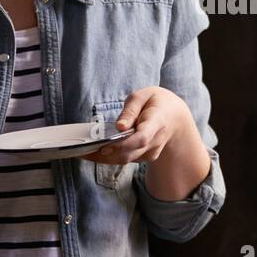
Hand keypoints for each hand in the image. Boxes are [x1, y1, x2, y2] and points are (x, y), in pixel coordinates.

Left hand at [82, 87, 197, 164]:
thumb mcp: (143, 96)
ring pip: (125, 160)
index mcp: (156, 122)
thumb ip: (130, 110)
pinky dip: (108, 157)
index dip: (123, 144)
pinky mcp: (144, 157)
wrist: (175, 118)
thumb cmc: (156, 102)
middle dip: (104, 155)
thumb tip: (119, 126)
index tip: (106, 146)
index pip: (142, 138)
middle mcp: (155, 141)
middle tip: (81, 151)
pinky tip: (93, 151)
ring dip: (102, 158)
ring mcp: (151, 152)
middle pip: (129, 153)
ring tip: (81, 152)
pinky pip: (125, 159)